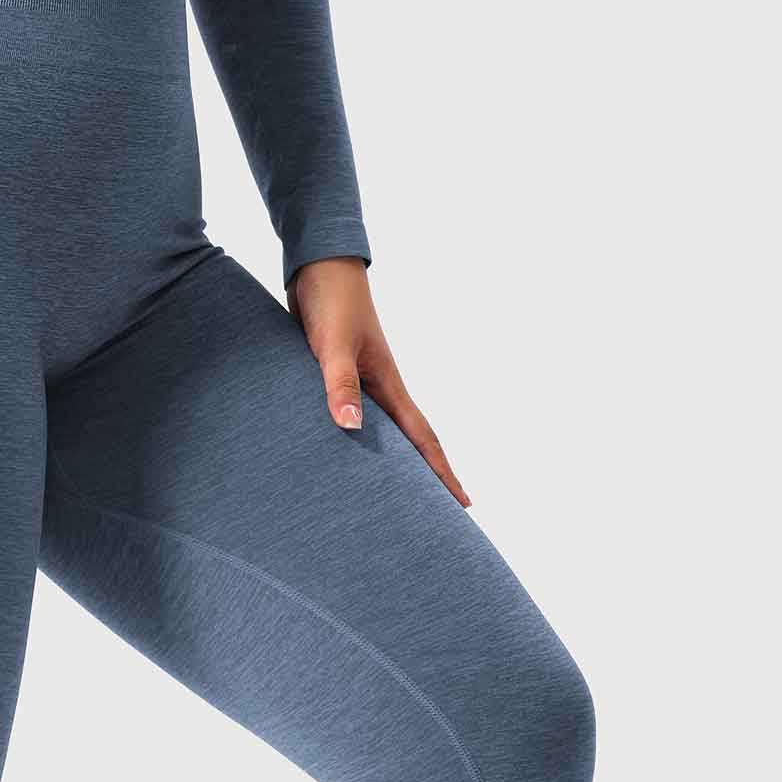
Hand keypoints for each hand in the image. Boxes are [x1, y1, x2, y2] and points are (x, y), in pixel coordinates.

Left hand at [289, 257, 469, 507]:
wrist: (318, 264)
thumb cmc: (332, 301)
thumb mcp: (334, 345)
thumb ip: (339, 382)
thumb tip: (350, 427)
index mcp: (389, 385)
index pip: (423, 439)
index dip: (442, 473)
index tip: (463, 505)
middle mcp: (381, 387)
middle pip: (410, 443)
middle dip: (426, 478)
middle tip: (434, 516)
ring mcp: (361, 381)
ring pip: (382, 432)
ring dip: (391, 462)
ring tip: (391, 496)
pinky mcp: (338, 374)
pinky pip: (354, 415)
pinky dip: (357, 438)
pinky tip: (345, 451)